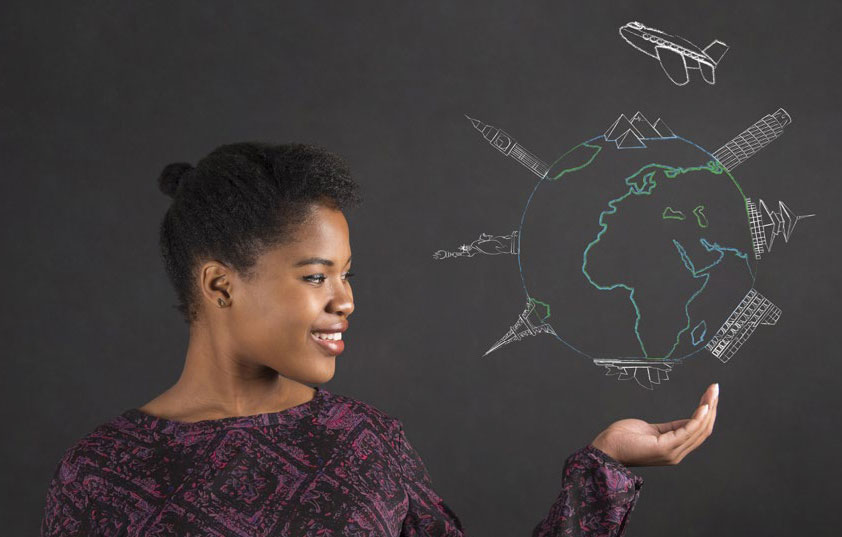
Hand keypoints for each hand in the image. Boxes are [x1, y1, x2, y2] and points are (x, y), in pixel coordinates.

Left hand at [590, 382, 719, 466]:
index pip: (698, 431)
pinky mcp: (665, 448)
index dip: (707, 413)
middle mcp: (676, 453)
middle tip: (715, 390)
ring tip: (712, 393)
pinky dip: (698, 418)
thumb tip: (688, 421)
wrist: (606, 449)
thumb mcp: (652, 430)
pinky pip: (688, 431)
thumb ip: (671, 428)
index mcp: (674, 449)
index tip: (711, 396)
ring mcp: (672, 452)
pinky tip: (703, 406)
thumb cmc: (624, 439)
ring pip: (699, 429)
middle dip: (711, 408)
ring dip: (708, 409)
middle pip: (703, 430)